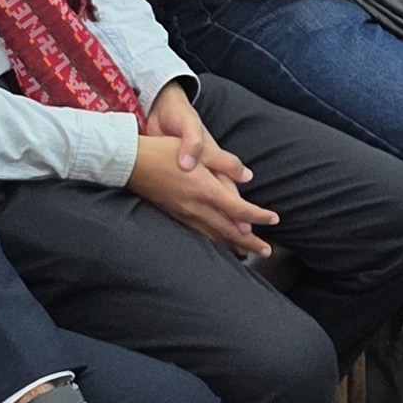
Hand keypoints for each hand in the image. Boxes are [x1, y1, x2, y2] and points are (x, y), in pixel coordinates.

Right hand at [127, 127, 275, 256]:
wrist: (129, 162)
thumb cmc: (163, 151)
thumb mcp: (199, 150)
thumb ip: (225, 162)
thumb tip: (247, 176)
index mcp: (205, 189)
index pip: (239, 209)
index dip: (258, 215)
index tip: (273, 219)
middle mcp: (196, 207)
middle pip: (229, 229)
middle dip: (250, 241)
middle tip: (266, 250)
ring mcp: (183, 214)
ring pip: (213, 235)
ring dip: (232, 245)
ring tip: (246, 253)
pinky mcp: (174, 215)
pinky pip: (198, 234)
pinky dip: (212, 241)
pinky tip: (216, 243)